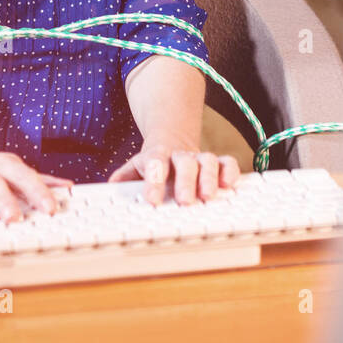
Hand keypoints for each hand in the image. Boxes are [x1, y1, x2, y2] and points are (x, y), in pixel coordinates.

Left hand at [108, 140, 240, 205]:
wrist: (173, 142)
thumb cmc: (155, 162)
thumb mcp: (137, 166)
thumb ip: (126, 175)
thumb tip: (113, 184)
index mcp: (158, 155)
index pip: (155, 163)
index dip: (154, 180)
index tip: (153, 200)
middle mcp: (181, 156)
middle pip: (185, 163)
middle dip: (185, 182)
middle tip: (184, 201)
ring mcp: (200, 158)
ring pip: (208, 161)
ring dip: (209, 178)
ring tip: (208, 196)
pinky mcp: (218, 163)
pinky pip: (227, 163)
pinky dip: (230, 172)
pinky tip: (228, 185)